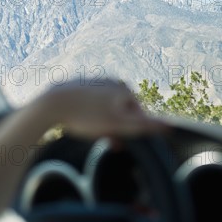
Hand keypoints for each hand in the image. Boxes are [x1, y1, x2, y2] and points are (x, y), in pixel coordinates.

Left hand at [39, 78, 168, 138]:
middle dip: (115, 126)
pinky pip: (91, 103)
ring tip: (88, 130)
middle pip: (121, 111)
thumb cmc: (86, 116)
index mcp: (124, 89)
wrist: (51, 104)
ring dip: (102, 121)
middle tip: (101, 138)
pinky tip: (79, 122)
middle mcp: (112, 81)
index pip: (138, 115)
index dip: (130, 131)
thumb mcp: (118, 125)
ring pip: (106, 108)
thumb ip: (144, 126)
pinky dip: (89, 114)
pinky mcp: (80, 85)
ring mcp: (95, 81)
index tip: (117, 141)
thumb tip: (170, 126)